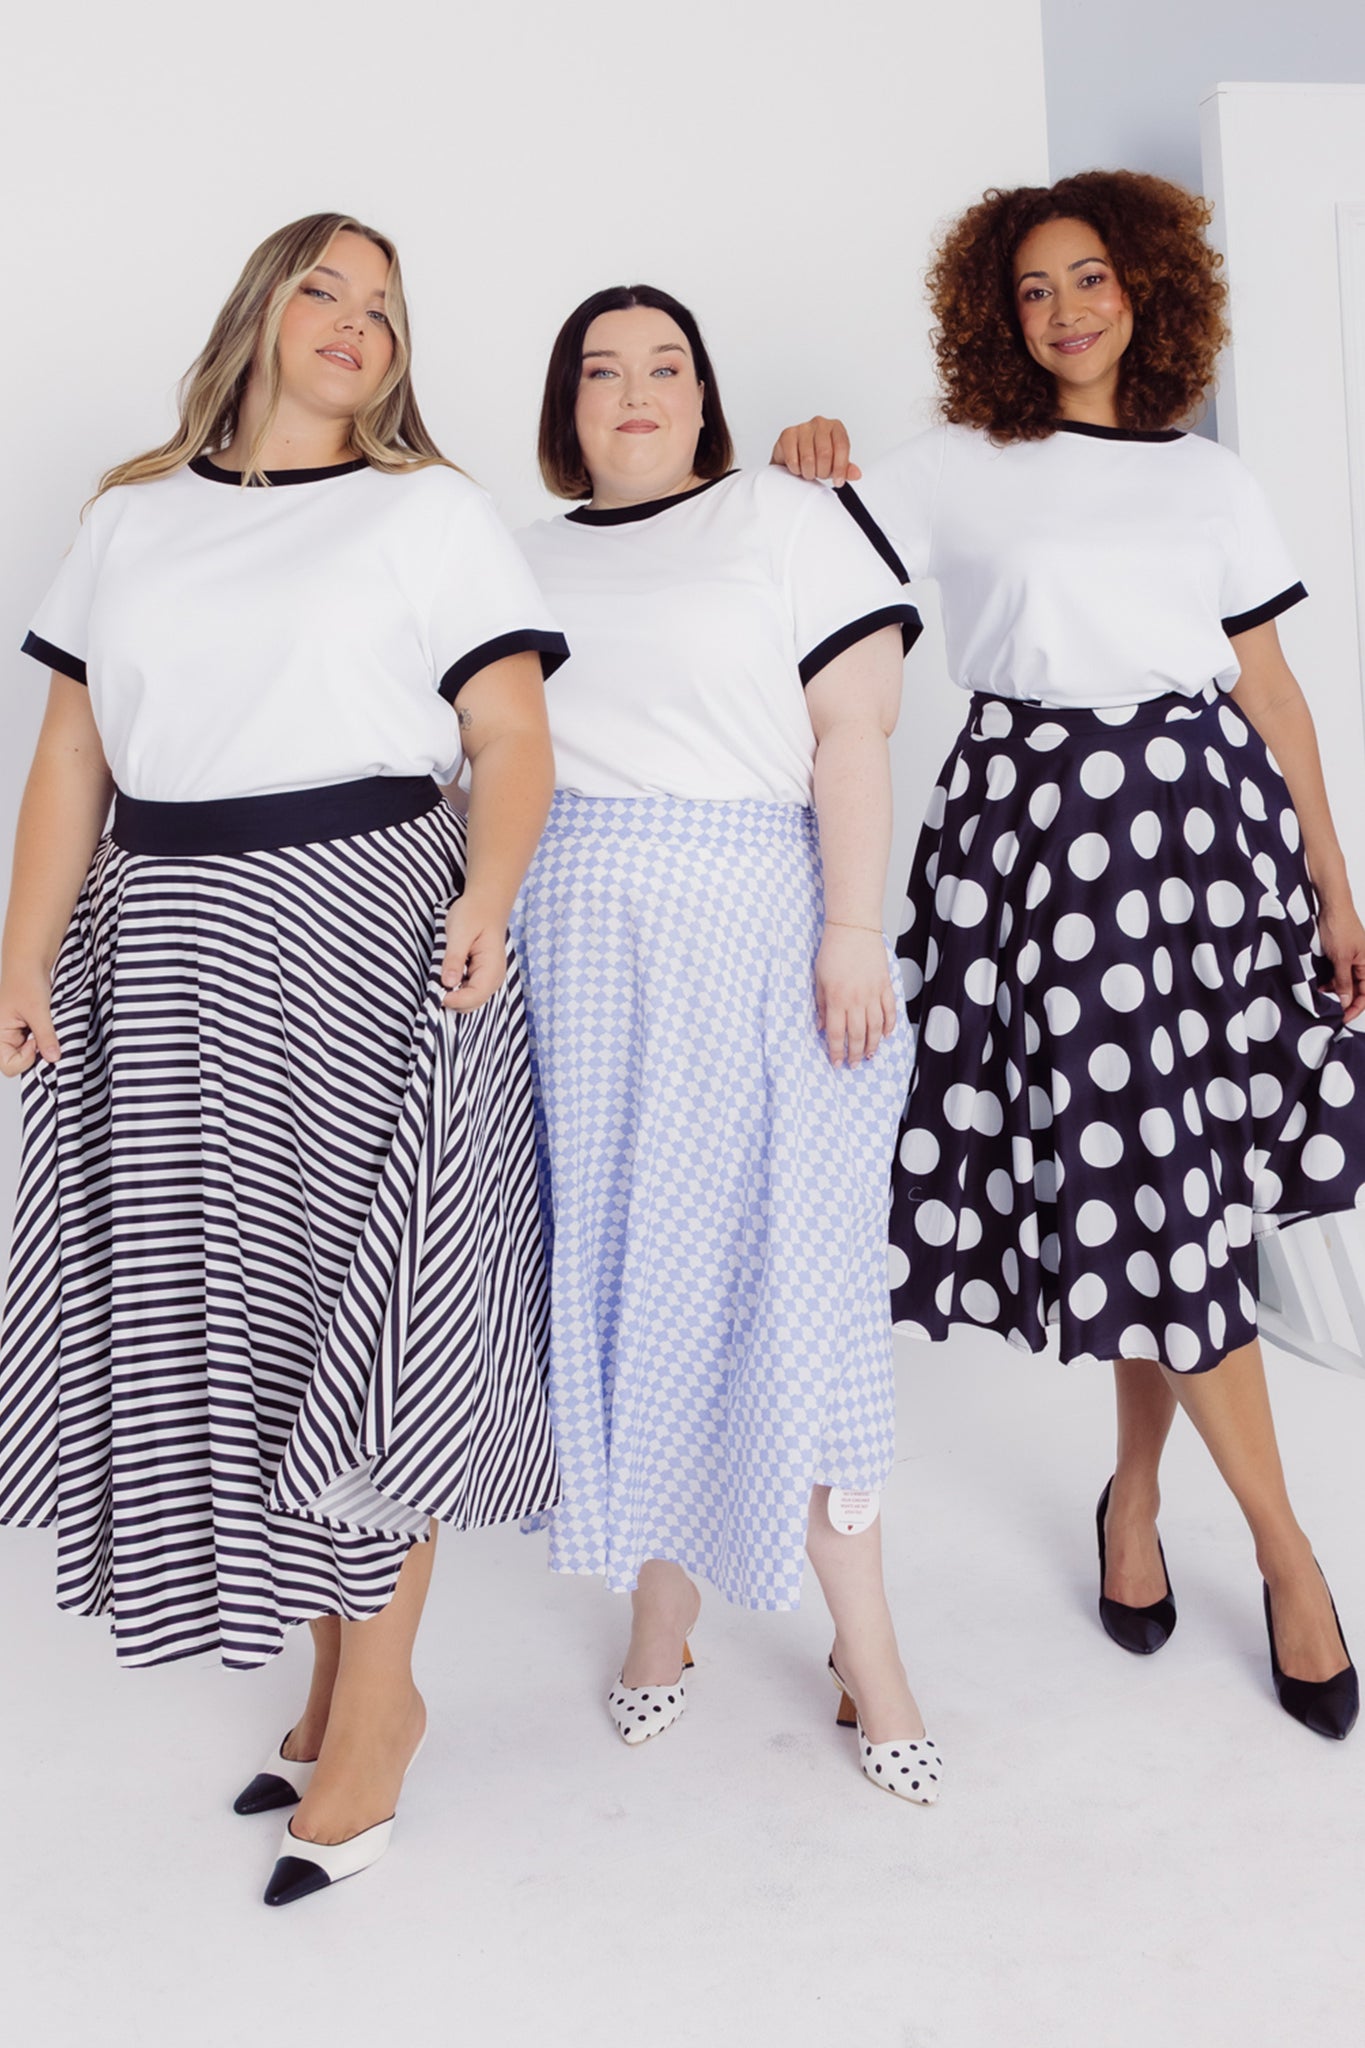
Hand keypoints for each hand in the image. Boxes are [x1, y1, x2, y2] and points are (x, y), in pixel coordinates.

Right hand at [0, 968, 59, 1077]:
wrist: (31, 960)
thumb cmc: (25, 979)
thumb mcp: (38, 1011)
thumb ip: (45, 1037)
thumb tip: (53, 1058)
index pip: (8, 1065)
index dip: (26, 1059)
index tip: (37, 1042)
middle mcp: (4, 1035)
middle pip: (18, 1062)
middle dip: (34, 1054)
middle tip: (45, 1038)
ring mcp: (15, 1032)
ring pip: (29, 1053)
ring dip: (41, 1045)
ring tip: (46, 1027)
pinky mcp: (26, 1027)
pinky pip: (35, 1042)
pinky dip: (44, 1038)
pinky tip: (48, 1025)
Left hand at [440, 898, 508, 1012]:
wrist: (485, 903)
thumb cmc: (473, 914)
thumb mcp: (460, 933)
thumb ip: (454, 959)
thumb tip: (447, 983)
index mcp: (491, 968)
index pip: (474, 997)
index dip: (454, 1000)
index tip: (435, 993)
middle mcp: (494, 978)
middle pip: (472, 1004)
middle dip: (452, 1001)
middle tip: (433, 986)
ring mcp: (489, 979)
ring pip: (470, 1002)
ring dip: (453, 996)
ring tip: (439, 980)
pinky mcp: (482, 977)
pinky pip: (468, 993)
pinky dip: (456, 991)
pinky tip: (447, 978)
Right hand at [770, 417, 859, 484]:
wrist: (793, 456)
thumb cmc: (816, 457)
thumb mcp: (835, 464)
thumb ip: (846, 469)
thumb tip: (856, 474)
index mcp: (836, 427)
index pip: (842, 446)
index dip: (840, 468)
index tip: (838, 481)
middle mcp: (820, 423)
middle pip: (824, 453)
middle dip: (822, 471)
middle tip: (820, 474)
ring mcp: (803, 427)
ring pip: (808, 459)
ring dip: (809, 472)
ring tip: (809, 471)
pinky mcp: (787, 434)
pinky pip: (793, 460)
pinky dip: (796, 470)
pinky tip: (798, 467)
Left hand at [815, 926, 896, 1066]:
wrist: (854, 929)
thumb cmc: (833, 951)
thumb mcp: (818, 980)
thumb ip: (821, 1005)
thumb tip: (821, 1027)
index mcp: (837, 1000)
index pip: (837, 1034)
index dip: (836, 1052)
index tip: (836, 1063)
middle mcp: (856, 1000)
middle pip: (858, 1036)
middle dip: (856, 1054)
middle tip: (855, 1065)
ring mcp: (873, 994)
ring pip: (876, 1028)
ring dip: (874, 1045)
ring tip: (871, 1056)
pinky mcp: (885, 986)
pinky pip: (890, 1011)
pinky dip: (890, 1025)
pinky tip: (887, 1035)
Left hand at [1316, 899, 1364, 1023]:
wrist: (1331, 904)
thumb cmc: (1339, 926)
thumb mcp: (1340, 959)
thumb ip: (1343, 981)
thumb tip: (1346, 1001)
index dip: (1355, 1008)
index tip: (1341, 1019)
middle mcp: (1364, 962)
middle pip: (1356, 989)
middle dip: (1343, 1001)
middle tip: (1329, 1011)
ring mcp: (1353, 958)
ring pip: (1346, 982)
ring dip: (1335, 991)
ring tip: (1322, 998)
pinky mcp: (1342, 953)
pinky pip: (1339, 972)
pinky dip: (1331, 980)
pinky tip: (1320, 985)